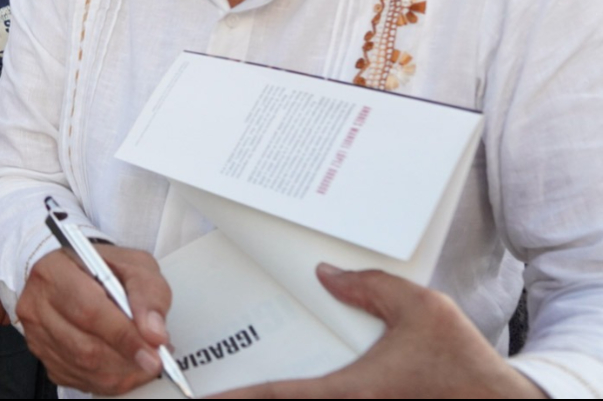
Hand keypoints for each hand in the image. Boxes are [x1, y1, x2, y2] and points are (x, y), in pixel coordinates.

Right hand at [17, 245, 170, 394]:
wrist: (75, 272)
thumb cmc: (102, 265)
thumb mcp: (134, 264)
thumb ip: (148, 294)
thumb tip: (154, 333)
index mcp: (54, 271)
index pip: (89, 310)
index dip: (123, 336)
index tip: (153, 351)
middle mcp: (37, 304)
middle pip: (84, 346)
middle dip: (127, 358)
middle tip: (155, 359)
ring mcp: (36, 334)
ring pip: (83, 367)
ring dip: (121, 372)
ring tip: (143, 359)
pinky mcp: (43, 357)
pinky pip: (80, 380)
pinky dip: (109, 379)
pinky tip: (124, 364)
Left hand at [214, 264, 545, 398]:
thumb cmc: (464, 367)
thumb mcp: (422, 310)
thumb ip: (371, 287)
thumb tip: (328, 273)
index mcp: (349, 393)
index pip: (273, 396)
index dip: (232, 399)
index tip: (198, 399)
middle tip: (200, 399)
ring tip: (234, 397)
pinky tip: (280, 396)